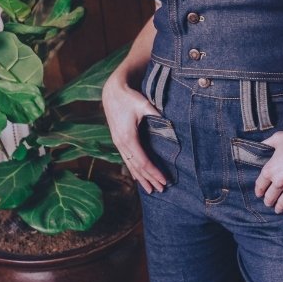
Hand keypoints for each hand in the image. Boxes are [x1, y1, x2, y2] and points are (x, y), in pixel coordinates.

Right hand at [101, 74, 166, 193]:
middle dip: (149, 179)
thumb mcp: (144, 104)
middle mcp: (122, 143)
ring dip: (141, 178)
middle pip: (137, 167)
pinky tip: (138, 178)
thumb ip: (156, 114)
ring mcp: (118, 143)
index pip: (143, 161)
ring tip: (150, 190)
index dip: (154, 172)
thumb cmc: (129, 97)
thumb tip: (170, 124)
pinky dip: (133, 170)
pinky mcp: (118, 140)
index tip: (164, 180)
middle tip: (162, 189)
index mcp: (128, 137)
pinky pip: (126, 160)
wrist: (112, 92)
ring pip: (130, 165)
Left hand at [254, 124, 282, 223]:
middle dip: (268, 201)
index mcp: (270, 169)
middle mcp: (280, 181)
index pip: (260, 186)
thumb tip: (258, 146)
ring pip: (282, 205)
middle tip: (269, 202)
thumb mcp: (278, 138)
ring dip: (279, 208)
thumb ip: (265, 144)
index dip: (259, 191)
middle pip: (269, 198)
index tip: (260, 194)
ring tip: (278, 209)